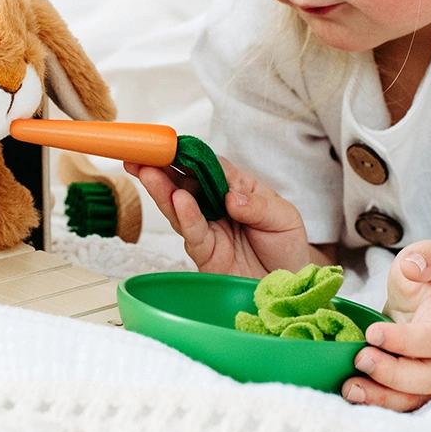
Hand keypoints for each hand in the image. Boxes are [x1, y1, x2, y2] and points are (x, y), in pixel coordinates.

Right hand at [123, 157, 310, 277]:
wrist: (289, 288)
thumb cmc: (285, 246)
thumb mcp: (284, 218)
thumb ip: (260, 206)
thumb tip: (232, 197)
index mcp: (234, 187)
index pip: (208, 165)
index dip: (190, 154)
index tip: (171, 143)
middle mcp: (214, 205)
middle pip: (184, 182)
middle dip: (161, 167)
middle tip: (142, 153)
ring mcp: (207, 228)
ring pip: (179, 205)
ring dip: (162, 188)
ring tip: (147, 171)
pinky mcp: (204, 253)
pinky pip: (192, 233)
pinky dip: (185, 216)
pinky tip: (177, 200)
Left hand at [342, 240, 430, 410]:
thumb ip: (427, 255)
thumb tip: (412, 267)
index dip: (406, 341)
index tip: (372, 333)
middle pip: (429, 377)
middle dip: (393, 375)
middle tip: (360, 360)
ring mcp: (430, 369)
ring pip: (415, 396)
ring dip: (383, 397)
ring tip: (351, 388)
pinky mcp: (412, 380)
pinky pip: (401, 400)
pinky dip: (378, 402)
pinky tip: (351, 393)